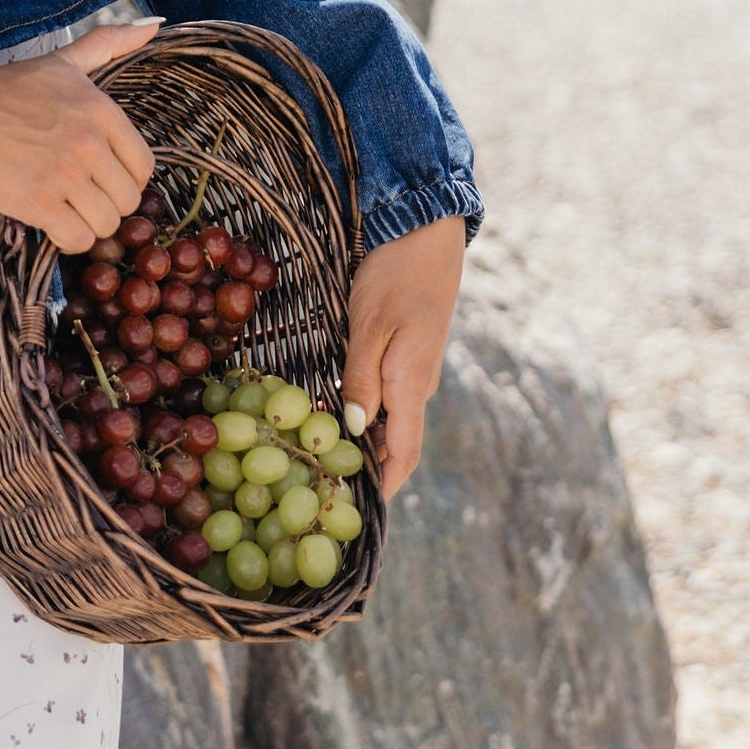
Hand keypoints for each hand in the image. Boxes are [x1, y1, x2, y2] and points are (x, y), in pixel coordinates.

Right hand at [0, 20, 162, 252]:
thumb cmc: (4, 90)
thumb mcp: (62, 62)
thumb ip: (108, 44)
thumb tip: (153, 25)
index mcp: (101, 111)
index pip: (144, 165)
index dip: (126, 178)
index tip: (104, 177)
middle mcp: (88, 143)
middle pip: (128, 200)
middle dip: (107, 204)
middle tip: (82, 196)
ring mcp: (64, 175)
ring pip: (106, 224)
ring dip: (88, 224)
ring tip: (67, 210)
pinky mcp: (37, 203)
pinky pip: (77, 239)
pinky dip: (67, 239)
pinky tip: (52, 223)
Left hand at [342, 216, 464, 498]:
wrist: (426, 230)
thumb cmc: (395, 274)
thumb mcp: (371, 326)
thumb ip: (362, 378)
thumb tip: (354, 428)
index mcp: (412, 386)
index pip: (402, 455)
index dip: (383, 489)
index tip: (358, 519)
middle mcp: (419, 386)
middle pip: (396, 445)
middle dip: (368, 474)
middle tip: (327, 495)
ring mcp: (415, 370)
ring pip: (391, 421)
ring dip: (363, 445)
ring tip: (323, 464)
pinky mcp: (408, 353)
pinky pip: (388, 398)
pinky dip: (364, 416)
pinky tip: (334, 416)